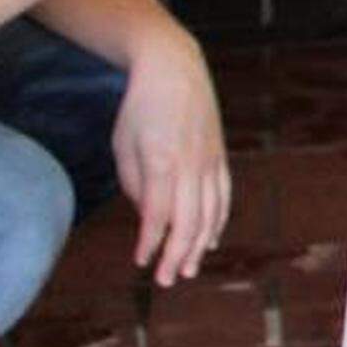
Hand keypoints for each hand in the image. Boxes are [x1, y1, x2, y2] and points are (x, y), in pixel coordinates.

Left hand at [112, 32, 231, 286]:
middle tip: (165, 279)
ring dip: (199, 245)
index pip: (159, 214)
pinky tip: (209, 240)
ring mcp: (210, 160)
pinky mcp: (219, 156)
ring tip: (186, 269)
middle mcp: (191, 164)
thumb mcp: (124, 144)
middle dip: (177, 254)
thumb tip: (149, 214)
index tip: (140, 261)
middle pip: (189, 221)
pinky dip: (218, 221)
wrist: (173, 67)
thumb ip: (135, 183)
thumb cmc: (139, 107)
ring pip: (210, 213)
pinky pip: (223, 196)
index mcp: (163, 160)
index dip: (151, 242)